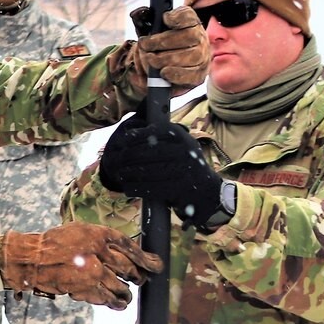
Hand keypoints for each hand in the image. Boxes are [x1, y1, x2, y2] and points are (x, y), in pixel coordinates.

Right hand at [0, 222, 162, 309]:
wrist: (31, 260)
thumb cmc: (53, 244)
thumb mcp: (79, 232)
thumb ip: (101, 239)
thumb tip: (124, 251)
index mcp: (98, 235)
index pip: (130, 247)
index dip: (146, 258)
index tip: (156, 265)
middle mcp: (99, 254)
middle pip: (130, 268)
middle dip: (138, 276)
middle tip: (141, 279)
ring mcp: (93, 273)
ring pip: (122, 287)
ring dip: (127, 292)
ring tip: (127, 294)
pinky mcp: (86, 290)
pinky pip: (108, 299)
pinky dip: (114, 302)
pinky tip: (118, 303)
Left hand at [98, 116, 229, 226]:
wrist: (207, 190)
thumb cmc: (184, 164)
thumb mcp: (178, 145)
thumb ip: (158, 137)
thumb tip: (127, 135)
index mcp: (182, 137)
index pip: (155, 132)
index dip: (137, 136)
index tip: (124, 140)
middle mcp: (185, 151)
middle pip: (147, 152)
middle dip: (127, 157)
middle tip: (116, 161)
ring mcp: (183, 170)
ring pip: (147, 171)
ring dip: (128, 174)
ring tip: (120, 175)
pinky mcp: (179, 189)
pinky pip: (151, 188)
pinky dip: (136, 188)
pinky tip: (128, 188)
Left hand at [128, 5, 209, 93]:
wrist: (168, 66)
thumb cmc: (161, 44)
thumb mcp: (152, 30)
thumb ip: (145, 20)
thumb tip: (137, 13)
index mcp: (190, 23)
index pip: (189, 16)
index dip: (178, 16)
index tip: (165, 18)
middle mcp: (200, 38)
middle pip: (190, 36)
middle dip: (163, 41)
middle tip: (145, 45)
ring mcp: (202, 57)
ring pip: (192, 56)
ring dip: (167, 59)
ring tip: (150, 59)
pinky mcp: (199, 74)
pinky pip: (192, 75)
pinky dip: (176, 74)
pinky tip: (163, 72)